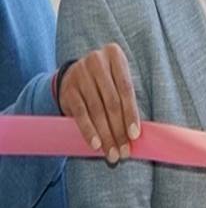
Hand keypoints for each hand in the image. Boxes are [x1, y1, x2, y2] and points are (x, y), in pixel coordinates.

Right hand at [58, 43, 140, 164]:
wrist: (75, 73)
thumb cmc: (107, 80)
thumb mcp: (118, 81)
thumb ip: (127, 100)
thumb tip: (135, 134)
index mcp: (114, 55)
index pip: (126, 90)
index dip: (131, 114)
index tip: (135, 135)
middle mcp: (96, 61)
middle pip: (112, 102)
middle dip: (119, 129)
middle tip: (124, 150)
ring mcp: (79, 74)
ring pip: (96, 110)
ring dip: (106, 135)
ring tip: (112, 153)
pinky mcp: (67, 89)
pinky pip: (80, 113)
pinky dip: (89, 131)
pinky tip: (96, 145)